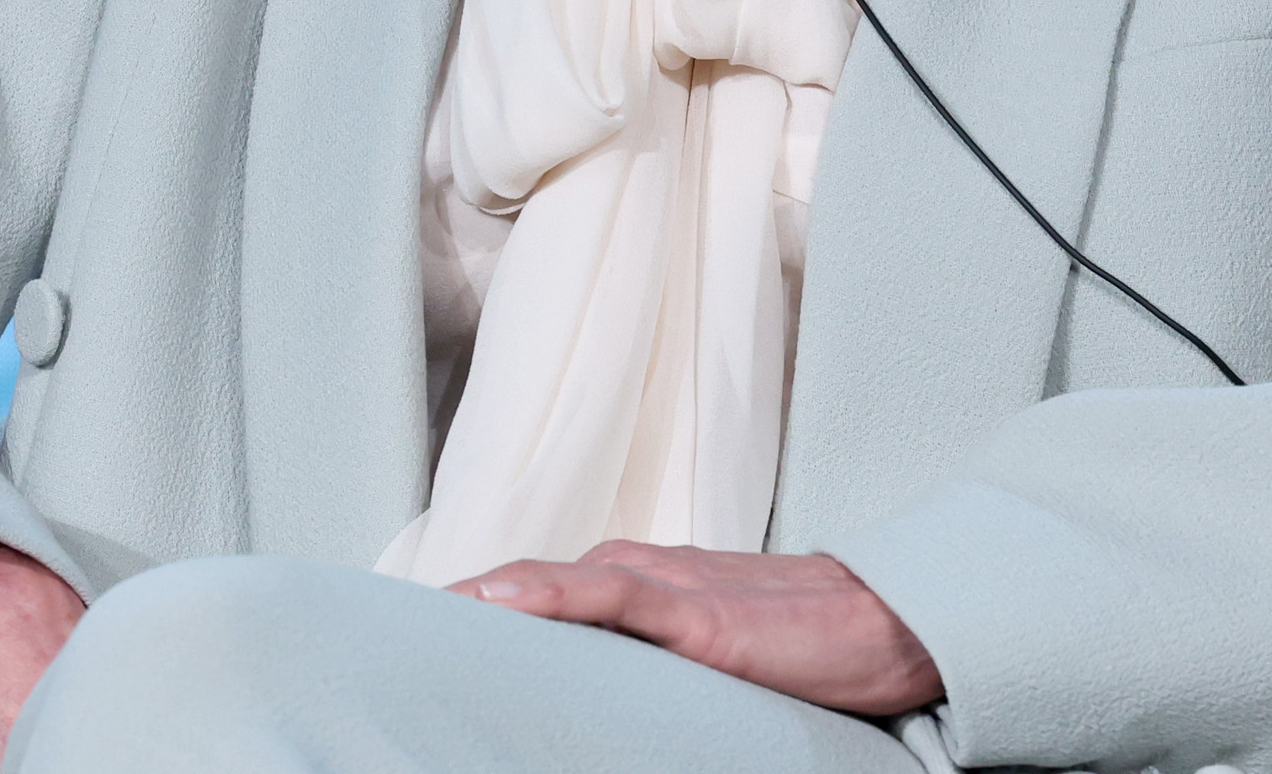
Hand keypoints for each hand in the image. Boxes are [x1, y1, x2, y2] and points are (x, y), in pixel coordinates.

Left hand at [452, 542, 943, 716]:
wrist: (882, 620)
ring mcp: (665, 585)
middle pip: (528, 586)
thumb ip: (646, 657)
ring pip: (554, 584)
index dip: (476, 609)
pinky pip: (608, 595)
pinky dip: (548, 594)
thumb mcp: (707, 649)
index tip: (411, 631)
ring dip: (484, 600)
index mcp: (637, 581)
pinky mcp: (695, 613)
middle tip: (390, 634)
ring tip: (415, 622)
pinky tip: (499, 601)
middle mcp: (638, 570)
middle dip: (463, 609)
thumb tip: (589, 702)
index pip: (538, 594)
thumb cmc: (800, 640)